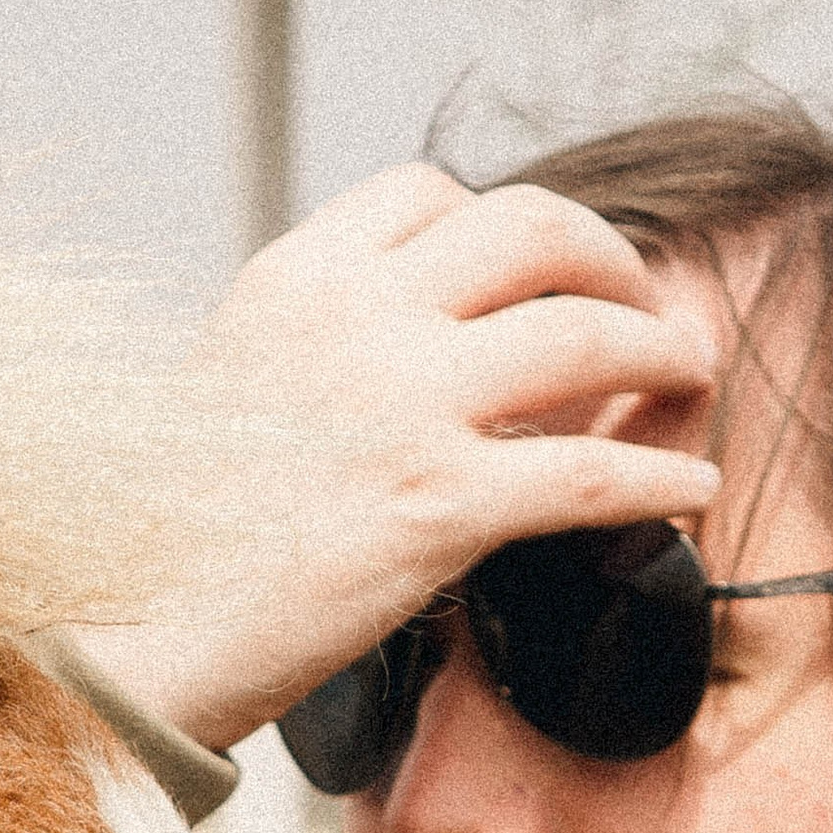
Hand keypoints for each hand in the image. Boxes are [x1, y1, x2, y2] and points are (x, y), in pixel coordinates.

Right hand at [87, 165, 721, 751]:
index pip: (428, 194)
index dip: (503, 226)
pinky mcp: (439, 507)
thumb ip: (310, 352)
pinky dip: (660, 474)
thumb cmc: (176, 544)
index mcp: (294, 281)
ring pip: (585, 333)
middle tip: (643, 303)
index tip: (537, 273)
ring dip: (660, 346)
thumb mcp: (227, 393)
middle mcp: (354, 319)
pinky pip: (592, 470)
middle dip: (610, 256)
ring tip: (690, 373)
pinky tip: (693, 487)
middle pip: (532, 227)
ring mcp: (403, 408)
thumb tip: (401, 362)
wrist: (139, 638)